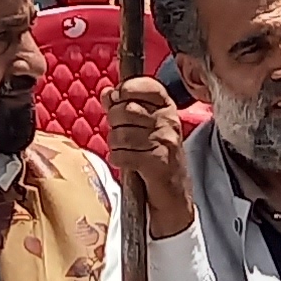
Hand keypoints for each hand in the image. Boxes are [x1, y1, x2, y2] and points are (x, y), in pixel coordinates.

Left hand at [105, 77, 193, 236]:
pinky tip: (125, 162)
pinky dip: (118, 159)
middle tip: (121, 134)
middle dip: (114, 122)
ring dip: (115, 145)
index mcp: (167, 107)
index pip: (146, 85)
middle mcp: (168, 121)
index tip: (117, 99)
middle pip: (126, 109)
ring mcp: (164, 142)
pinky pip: (122, 154)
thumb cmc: (156, 156)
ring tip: (124, 150)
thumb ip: (124, 105)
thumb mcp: (144, 126)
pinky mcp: (157, 163)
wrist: (173, 194)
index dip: (125, 90)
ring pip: (121, 133)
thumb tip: (107, 92)